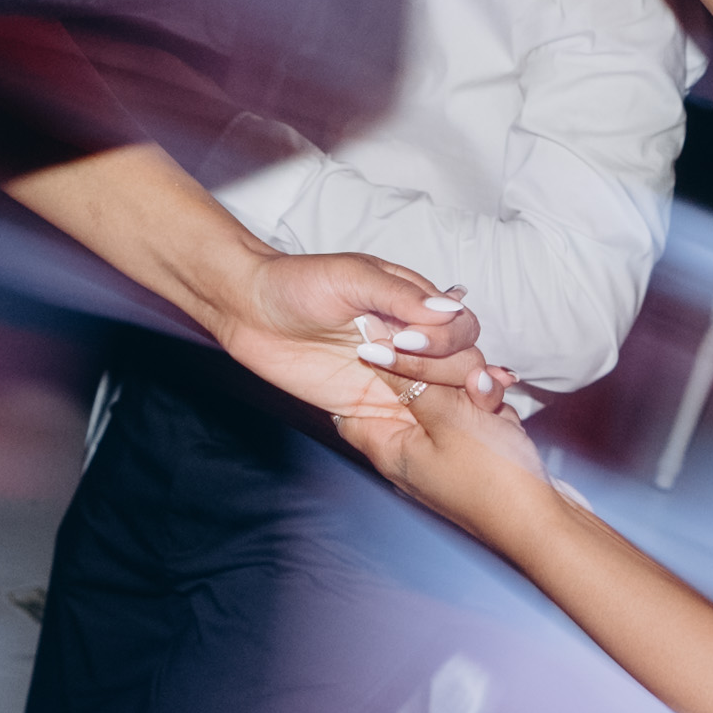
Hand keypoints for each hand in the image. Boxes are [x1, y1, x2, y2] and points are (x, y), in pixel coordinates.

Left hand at [214, 245, 494, 423]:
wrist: (250, 310)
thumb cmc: (299, 283)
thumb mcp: (352, 277)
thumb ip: (401, 295)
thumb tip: (449, 309)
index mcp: (415, 305)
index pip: (461, 327)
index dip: (448, 340)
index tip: (410, 341)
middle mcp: (412, 341)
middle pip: (462, 364)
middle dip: (450, 373)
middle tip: (410, 372)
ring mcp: (396, 374)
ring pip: (444, 396)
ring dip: (446, 405)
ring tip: (423, 404)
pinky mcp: (372, 403)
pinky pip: (409, 421)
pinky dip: (423, 430)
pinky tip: (423, 435)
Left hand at [331, 359, 561, 541]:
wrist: (544, 527)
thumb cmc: (493, 481)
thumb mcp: (449, 419)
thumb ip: (412, 378)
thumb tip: (374, 349)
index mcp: (389, 447)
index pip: (355, 402)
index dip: (371, 369)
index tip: (393, 345)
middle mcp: (410, 451)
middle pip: (408, 392)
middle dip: (441, 376)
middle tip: (467, 383)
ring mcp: (444, 453)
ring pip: (448, 398)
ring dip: (474, 392)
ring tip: (490, 403)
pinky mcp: (474, 454)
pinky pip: (474, 416)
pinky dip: (491, 411)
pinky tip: (504, 420)